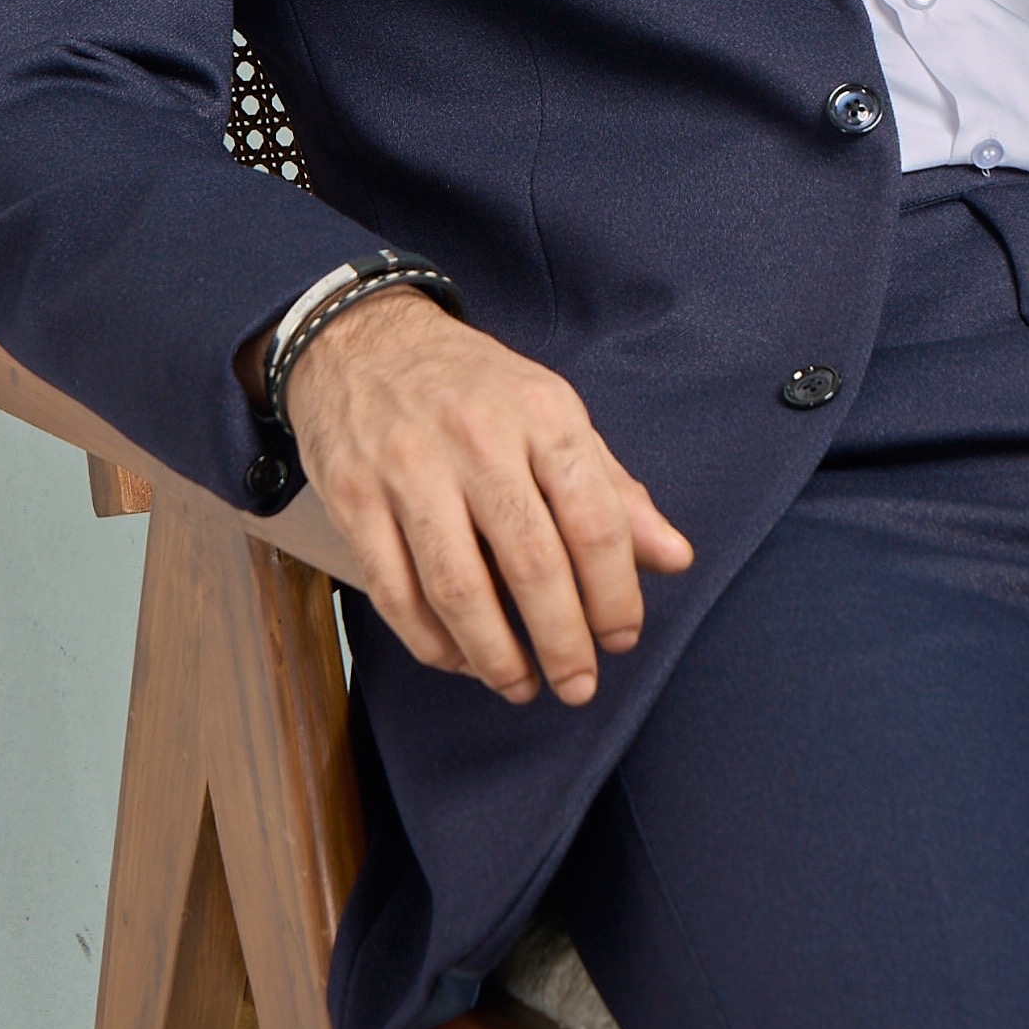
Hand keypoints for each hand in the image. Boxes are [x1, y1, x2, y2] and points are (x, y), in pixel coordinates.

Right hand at [282, 289, 692, 703]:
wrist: (363, 341)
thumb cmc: (473, 389)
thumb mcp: (553, 416)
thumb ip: (613, 491)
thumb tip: (675, 558)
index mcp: (543, 414)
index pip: (594, 520)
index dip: (615, 594)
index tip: (622, 639)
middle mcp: (478, 439)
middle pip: (531, 563)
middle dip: (562, 641)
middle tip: (578, 686)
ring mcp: (409, 469)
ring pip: (458, 587)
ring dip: (495, 655)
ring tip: (521, 686)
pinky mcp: (353, 498)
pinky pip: (396, 592)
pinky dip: (431, 642)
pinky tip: (460, 661)